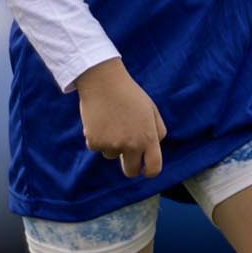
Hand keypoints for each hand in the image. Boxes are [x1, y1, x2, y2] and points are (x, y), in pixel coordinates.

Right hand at [73, 58, 166, 179]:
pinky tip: (99, 120)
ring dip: (111, 144)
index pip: (153, 168)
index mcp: (148, 138)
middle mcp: (131, 145)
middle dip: (129, 165)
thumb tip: (153, 148)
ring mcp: (112, 145)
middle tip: (125, 152)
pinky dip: (97, 137)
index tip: (144, 169)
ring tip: (111, 122)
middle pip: (130, 171)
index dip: (148, 171)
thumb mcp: (151, 110)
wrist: (103, 81)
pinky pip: (96, 147)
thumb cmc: (129, 94)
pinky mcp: (94, 142)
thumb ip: (157, 131)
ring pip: (111, 155)